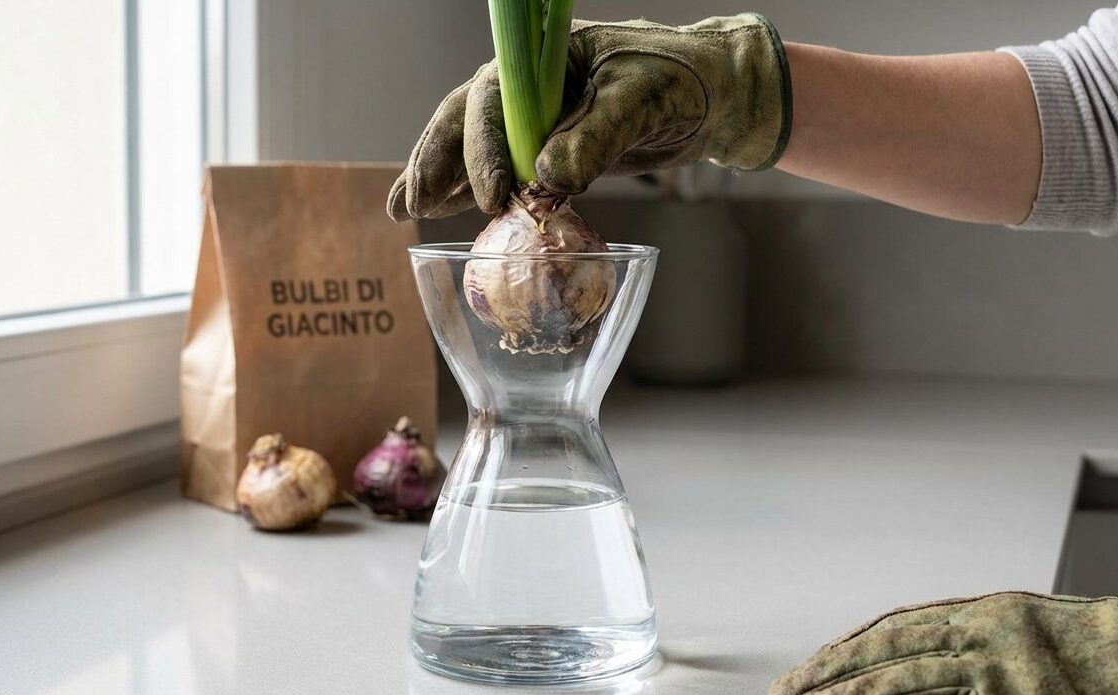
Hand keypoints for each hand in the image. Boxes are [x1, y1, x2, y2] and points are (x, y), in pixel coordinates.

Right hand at [387, 14, 790, 220]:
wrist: (716, 97)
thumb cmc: (684, 81)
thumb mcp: (642, 101)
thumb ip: (596, 136)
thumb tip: (547, 179)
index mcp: (545, 60)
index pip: (493, 100)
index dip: (483, 149)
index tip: (492, 197)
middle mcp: (529, 88)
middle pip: (465, 120)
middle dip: (437, 162)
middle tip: (411, 206)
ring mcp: (534, 119)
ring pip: (471, 145)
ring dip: (439, 179)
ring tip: (402, 211)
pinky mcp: (547, 149)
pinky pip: (498, 168)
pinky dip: (467, 189)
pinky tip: (439, 209)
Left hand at [769, 592, 1117, 694]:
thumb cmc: (1094, 658)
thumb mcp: (1023, 629)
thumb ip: (961, 637)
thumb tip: (889, 659)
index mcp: (983, 612)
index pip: (890, 629)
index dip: (841, 652)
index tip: (805, 670)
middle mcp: (983, 637)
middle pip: (883, 654)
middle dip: (825, 676)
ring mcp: (999, 678)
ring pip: (899, 685)